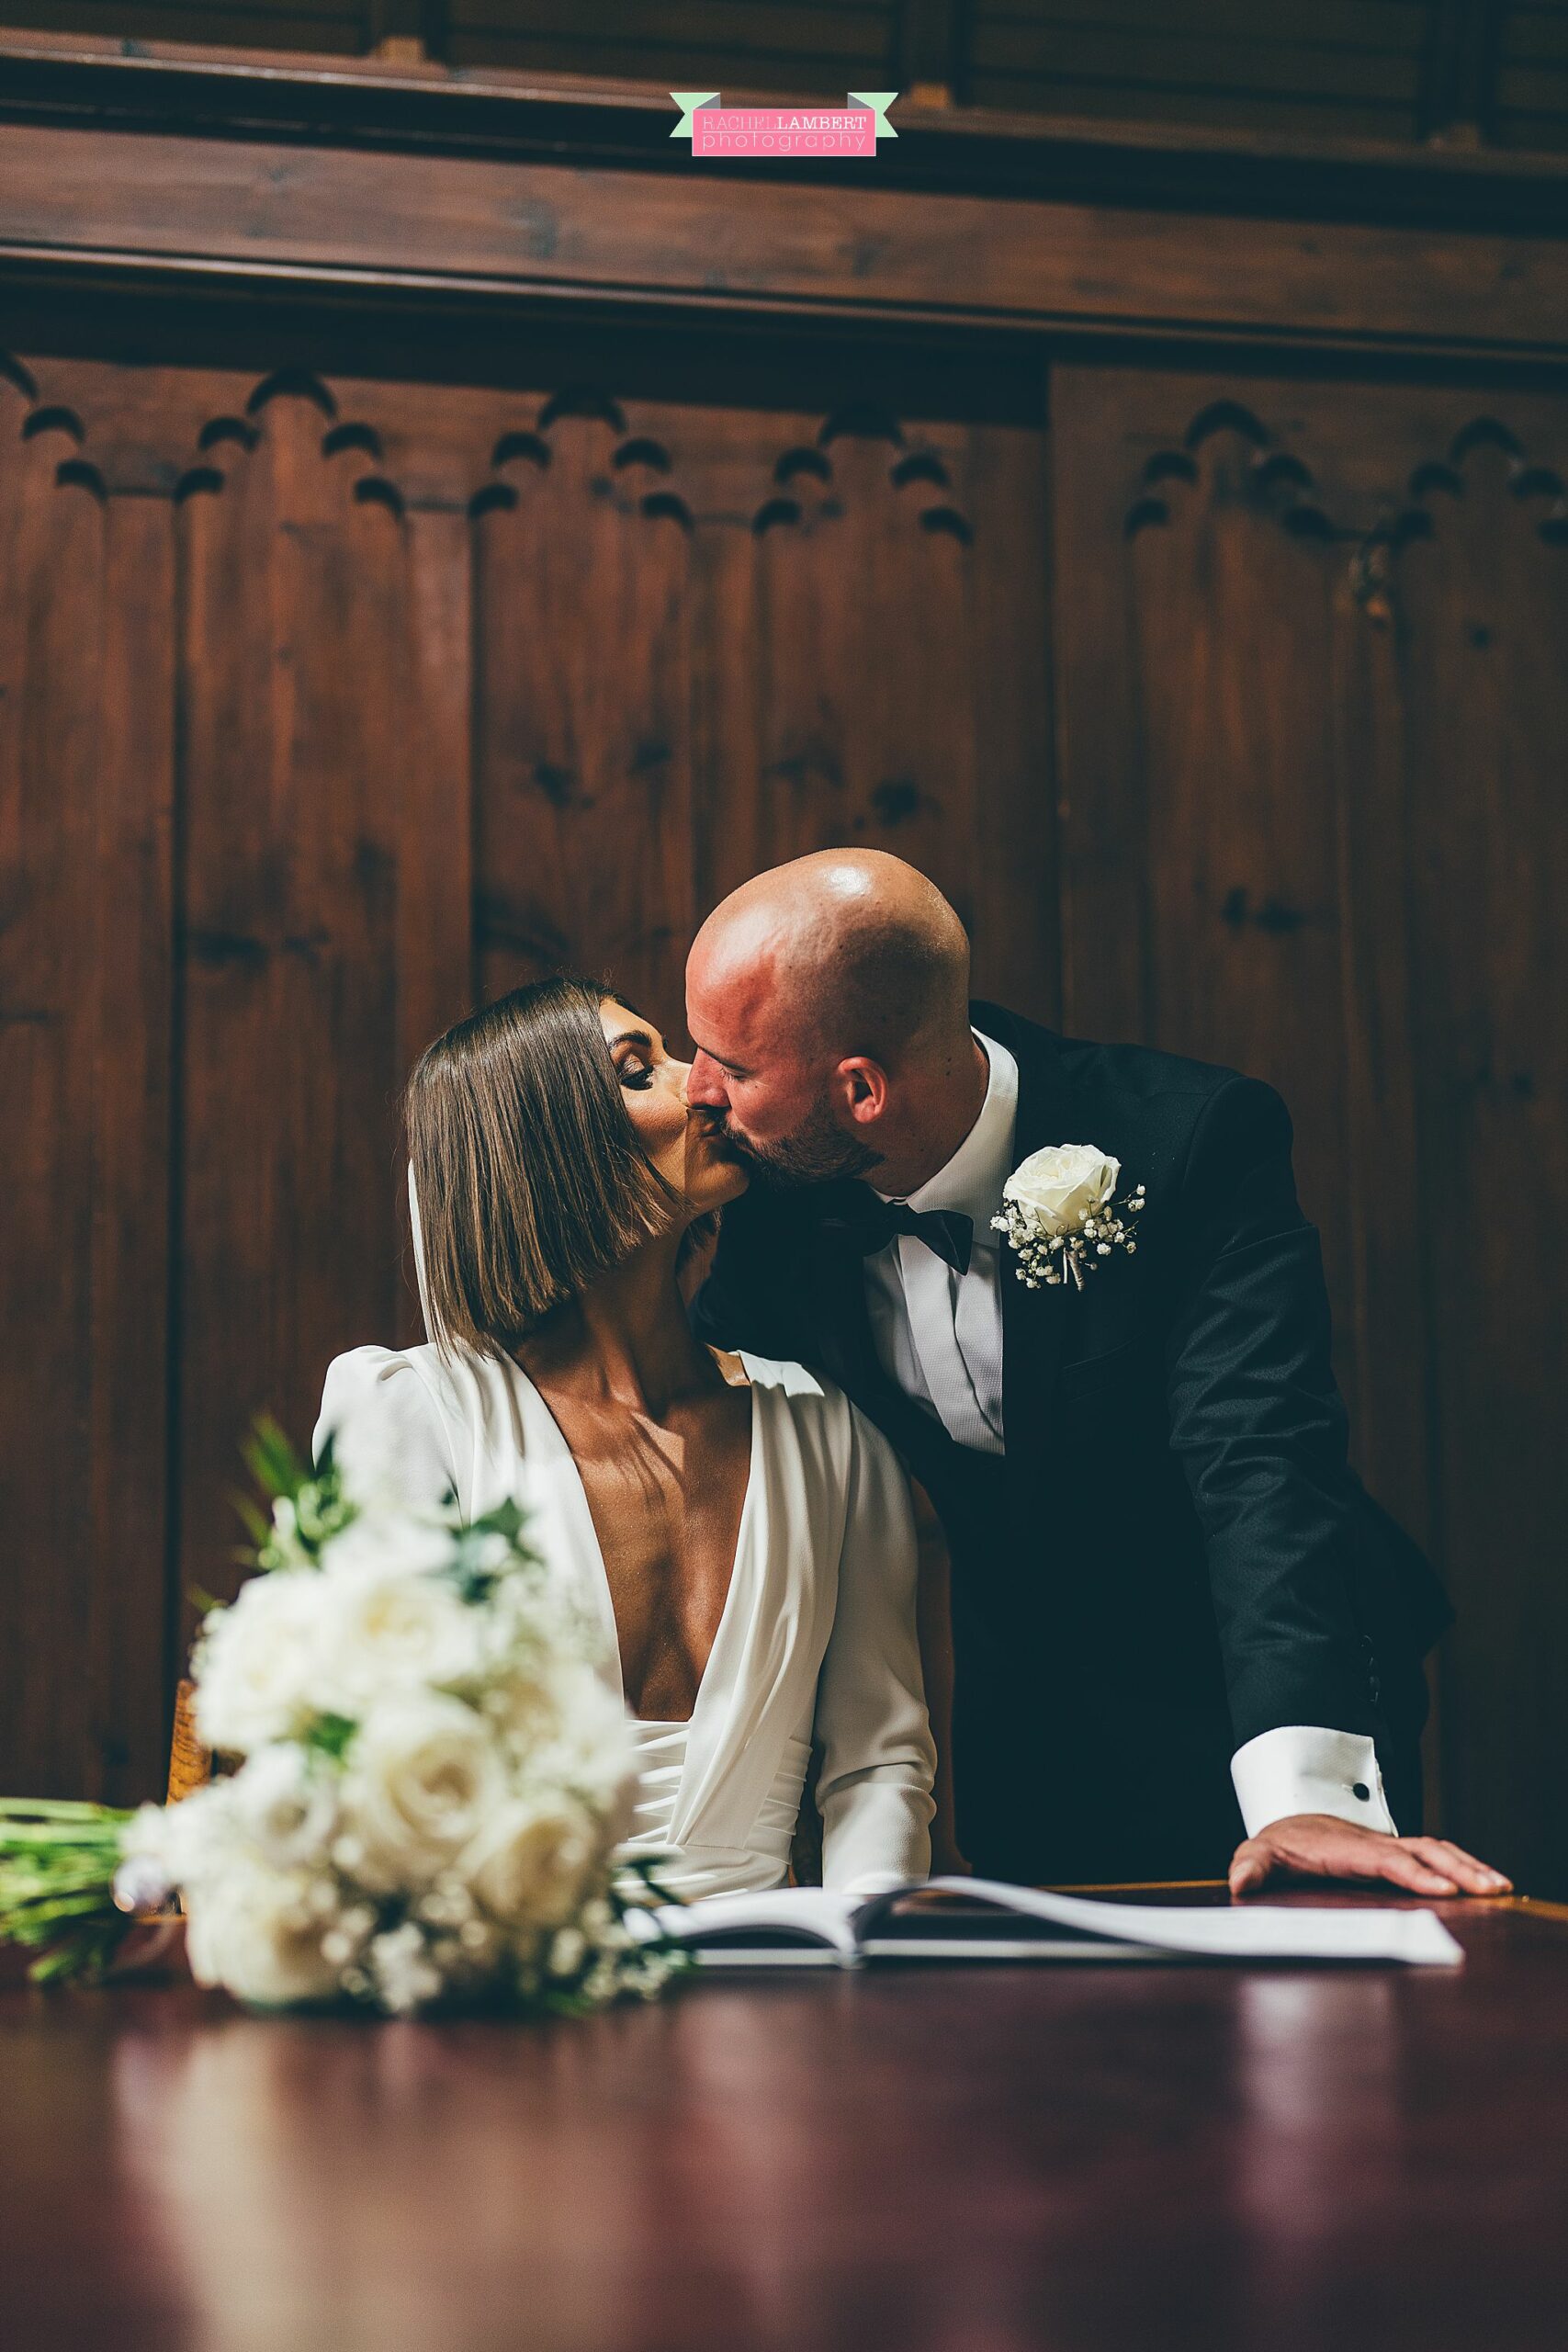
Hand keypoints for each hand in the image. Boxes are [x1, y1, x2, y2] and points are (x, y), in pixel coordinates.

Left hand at [1229, 1813, 1511, 1898]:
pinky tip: (1485, 1882)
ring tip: (1501, 1886)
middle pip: (1423, 1851)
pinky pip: (1437, 1856)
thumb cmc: (1278, 1844)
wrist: (1290, 1821)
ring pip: (1437, 1850)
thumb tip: (1238, 1882)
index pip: (1386, 1860)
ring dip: (1468, 1866)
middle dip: (1458, 1869)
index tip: (1444, 1888)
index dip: (1414, 1873)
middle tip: (1490, 1888)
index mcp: (1346, 1849)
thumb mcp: (1257, 1854)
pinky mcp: (1398, 1854)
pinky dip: (1463, 1865)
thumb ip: (1250, 1867)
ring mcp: (1389, 1847)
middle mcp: (1374, 1844)